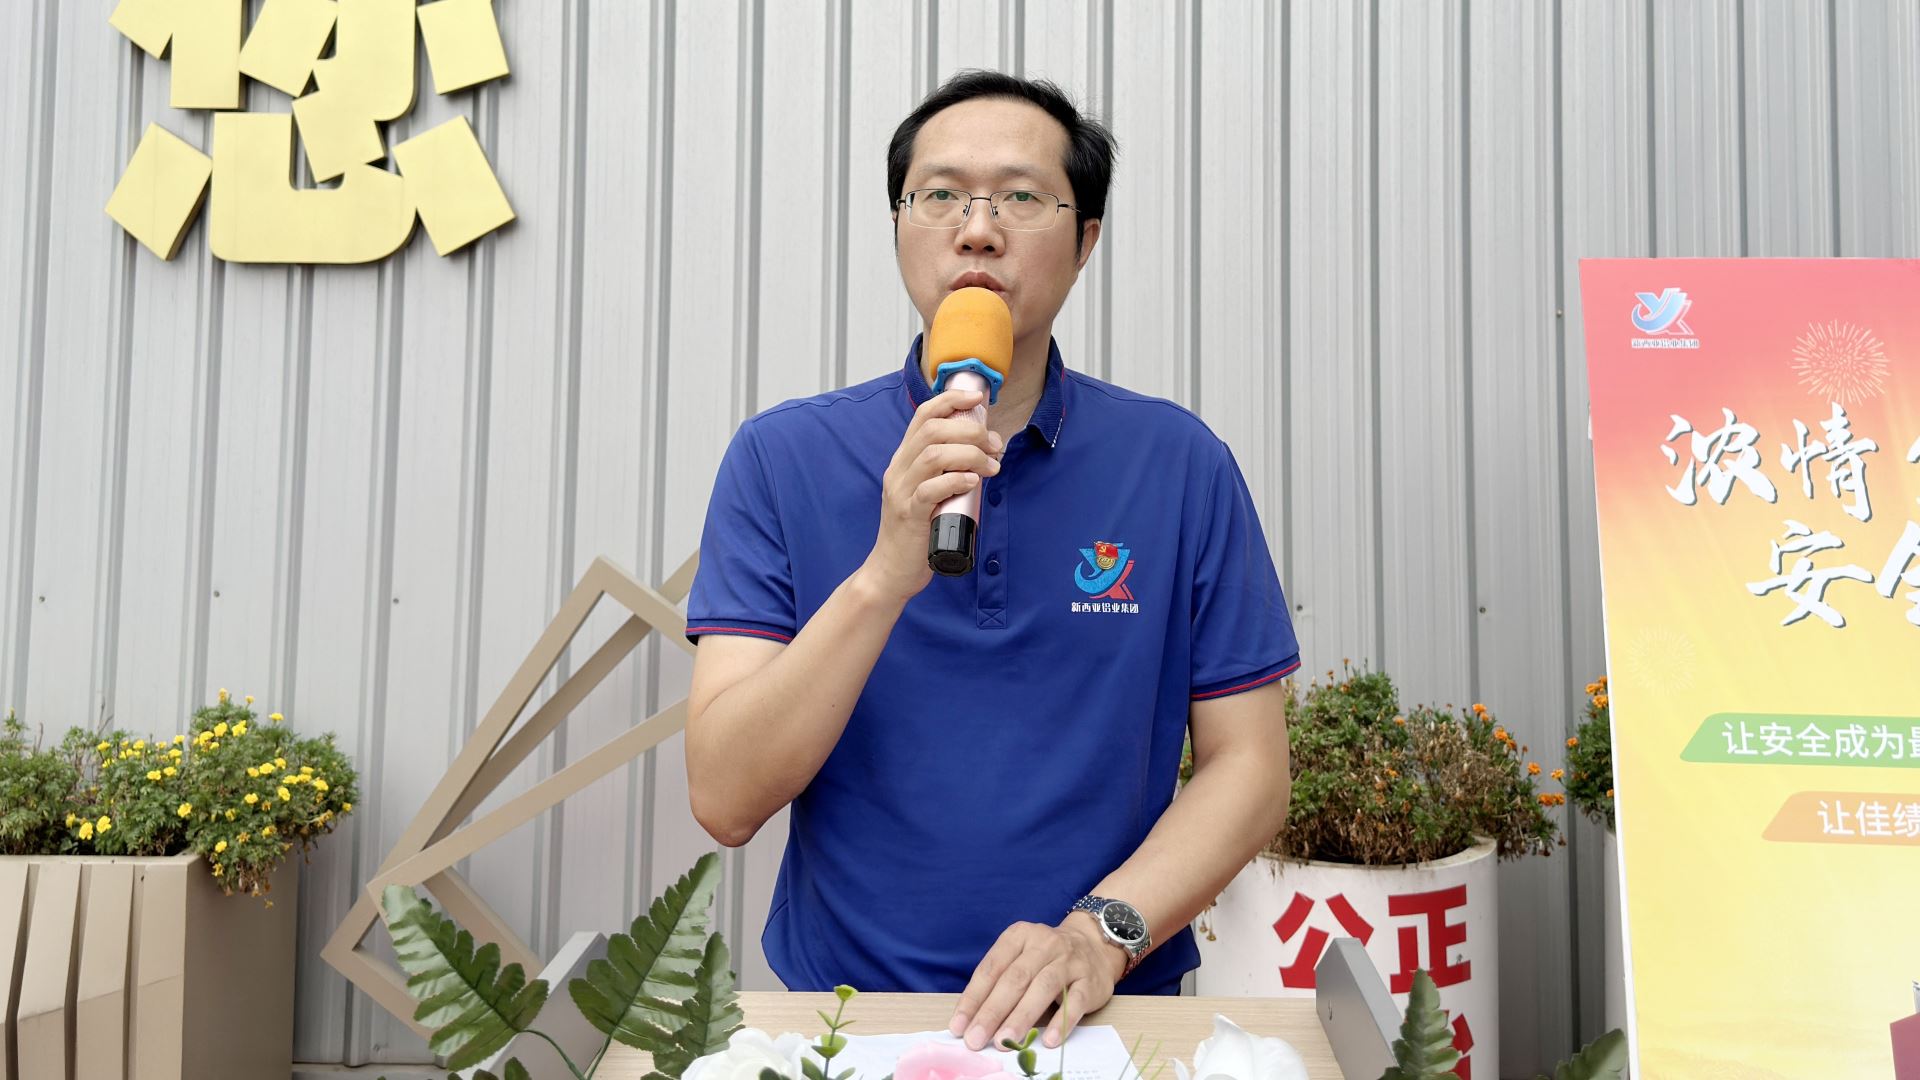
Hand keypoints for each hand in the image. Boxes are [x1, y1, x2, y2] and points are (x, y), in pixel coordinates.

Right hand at [857, 388, 1003, 603]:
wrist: (891, 570)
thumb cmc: (917, 532)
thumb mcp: (929, 492)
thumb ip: (947, 471)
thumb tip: (984, 452)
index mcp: (903, 460)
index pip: (923, 415)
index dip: (951, 400)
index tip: (977, 398)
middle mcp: (899, 470)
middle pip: (932, 430)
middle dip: (971, 430)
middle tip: (995, 447)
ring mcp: (901, 492)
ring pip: (933, 455)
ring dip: (969, 454)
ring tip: (991, 466)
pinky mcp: (909, 515)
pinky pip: (930, 489)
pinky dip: (955, 480)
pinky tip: (971, 481)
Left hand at [947, 916, 1124, 1052]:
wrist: (1095, 946)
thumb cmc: (1047, 958)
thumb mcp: (1021, 957)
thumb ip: (1000, 982)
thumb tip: (972, 1021)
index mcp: (1019, 936)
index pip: (991, 969)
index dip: (973, 999)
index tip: (959, 1026)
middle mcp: (1043, 943)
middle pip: (1014, 979)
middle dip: (992, 1012)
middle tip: (976, 1039)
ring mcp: (1069, 960)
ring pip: (1042, 988)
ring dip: (1021, 1017)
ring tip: (1005, 1041)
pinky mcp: (1089, 980)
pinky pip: (1075, 1002)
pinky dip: (1062, 1022)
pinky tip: (1049, 1040)